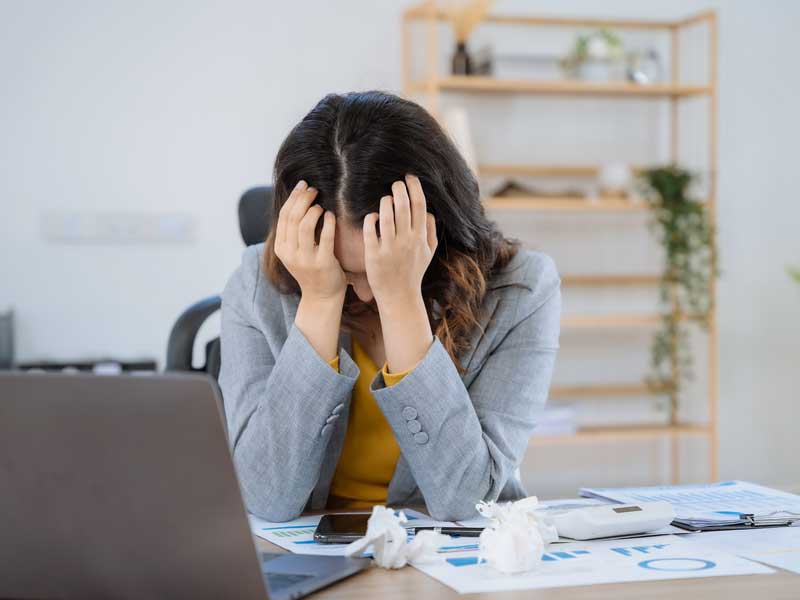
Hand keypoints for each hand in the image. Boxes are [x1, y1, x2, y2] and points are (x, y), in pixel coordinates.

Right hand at [274, 180, 345, 301]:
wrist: (322, 296)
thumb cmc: (312, 268)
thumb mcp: (296, 251)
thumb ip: (294, 230)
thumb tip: (298, 198)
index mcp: (281, 248)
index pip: (284, 216)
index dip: (293, 197)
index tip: (303, 185)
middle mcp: (290, 253)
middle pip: (293, 217)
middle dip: (303, 199)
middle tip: (314, 190)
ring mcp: (305, 259)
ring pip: (304, 225)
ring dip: (314, 210)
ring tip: (321, 206)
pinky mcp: (322, 263)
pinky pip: (325, 237)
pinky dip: (328, 223)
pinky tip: (331, 216)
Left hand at [363, 174, 437, 309]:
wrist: (400, 296)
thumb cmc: (413, 272)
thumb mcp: (428, 253)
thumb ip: (430, 231)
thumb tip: (428, 212)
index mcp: (420, 238)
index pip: (419, 206)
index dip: (415, 188)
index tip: (409, 177)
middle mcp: (406, 241)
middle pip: (403, 206)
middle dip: (399, 189)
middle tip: (395, 184)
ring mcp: (390, 248)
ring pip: (386, 215)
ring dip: (385, 201)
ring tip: (385, 199)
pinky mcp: (374, 254)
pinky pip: (371, 229)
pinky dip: (371, 218)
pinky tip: (373, 216)